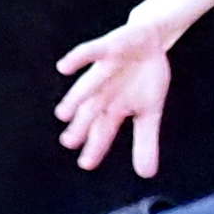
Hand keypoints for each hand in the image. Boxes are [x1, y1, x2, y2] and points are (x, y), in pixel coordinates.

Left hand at [54, 17, 176, 176]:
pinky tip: (64, 67)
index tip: (86, 163)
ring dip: (76, 97)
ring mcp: (104, 70)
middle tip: (69, 141)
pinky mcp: (108, 47)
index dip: (95, 146)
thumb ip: (146, 142)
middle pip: (91, 111)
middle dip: (81, 126)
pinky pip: (92, 52)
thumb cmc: (144, 77)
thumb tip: (146, 175)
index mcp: (113, 109)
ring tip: (63, 113)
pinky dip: (79, 58)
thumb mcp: (151, 111)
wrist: (149, 39)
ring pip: (89, 85)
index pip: (103, 131)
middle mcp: (104, 92)